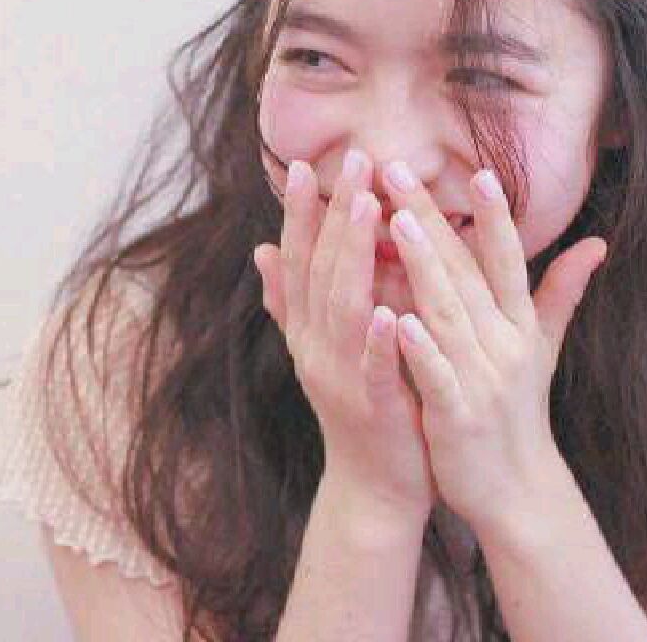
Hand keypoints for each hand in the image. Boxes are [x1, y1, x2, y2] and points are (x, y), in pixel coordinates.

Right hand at [253, 150, 437, 524]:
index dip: (300, 213)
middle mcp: (313, 345)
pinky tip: (385, 310)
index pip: (299, 260)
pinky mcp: (370, 407)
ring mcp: (338, 376)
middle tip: (353, 161)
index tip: (306, 165)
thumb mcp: (316, 348)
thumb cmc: (355, 405)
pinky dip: (376, 340)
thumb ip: (289, 300)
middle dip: (334, 213)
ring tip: (367, 206)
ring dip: (353, 255)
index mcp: (306, 328)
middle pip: (321, 269)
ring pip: (342, 306)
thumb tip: (261, 250)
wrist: (371, 485)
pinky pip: (372, 369)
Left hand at [381, 161, 606, 541]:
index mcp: (518, 324)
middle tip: (400, 172)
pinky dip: (419, 348)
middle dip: (433, 219)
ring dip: (424, 266)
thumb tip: (597, 244)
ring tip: (396, 223)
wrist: (516, 489)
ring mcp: (481, 379)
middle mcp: (503, 344)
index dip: (496, 216)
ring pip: (449, 313)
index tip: (480, 171)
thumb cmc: (520, 407)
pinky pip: (436, 375)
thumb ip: (561, 292)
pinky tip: (396, 319)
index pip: (507, 258)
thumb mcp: (544, 347)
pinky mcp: (457, 416)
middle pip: (466, 272)